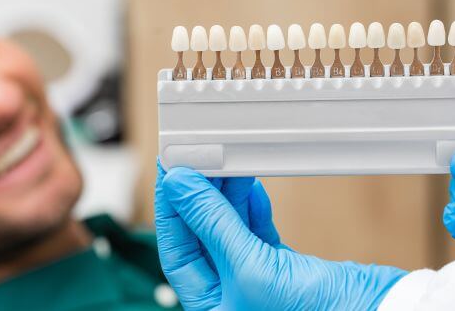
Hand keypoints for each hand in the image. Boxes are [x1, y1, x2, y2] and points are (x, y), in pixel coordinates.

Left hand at [155, 162, 406, 309]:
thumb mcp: (251, 267)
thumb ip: (213, 224)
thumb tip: (180, 187)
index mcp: (213, 308)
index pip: (179, 251)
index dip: (173, 209)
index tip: (172, 172)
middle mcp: (231, 297)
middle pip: (203, 237)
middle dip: (200, 197)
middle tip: (196, 159)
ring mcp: (256, 282)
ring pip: (230, 229)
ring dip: (227, 196)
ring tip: (225, 164)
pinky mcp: (282, 269)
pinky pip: (256, 231)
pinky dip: (253, 207)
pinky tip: (251, 186)